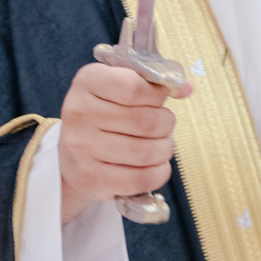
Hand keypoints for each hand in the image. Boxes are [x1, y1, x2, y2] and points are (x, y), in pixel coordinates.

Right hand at [57, 64, 191, 224]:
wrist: (74, 156)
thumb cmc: (106, 116)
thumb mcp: (121, 87)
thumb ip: (154, 80)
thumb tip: (186, 88)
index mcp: (88, 81)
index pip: (135, 87)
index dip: (158, 94)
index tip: (160, 98)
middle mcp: (79, 113)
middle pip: (147, 122)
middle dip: (166, 125)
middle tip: (163, 126)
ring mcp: (82, 148)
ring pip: (147, 152)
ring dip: (165, 149)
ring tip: (160, 145)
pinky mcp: (90, 178)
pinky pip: (141, 179)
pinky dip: (159, 173)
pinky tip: (155, 166)